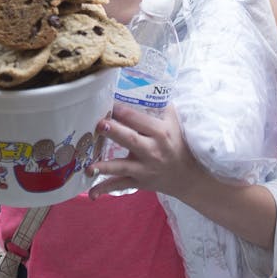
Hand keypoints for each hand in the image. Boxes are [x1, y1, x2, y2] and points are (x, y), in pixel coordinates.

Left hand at [88, 104, 202, 198]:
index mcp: (160, 133)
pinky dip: (104, 189)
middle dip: (114, 132)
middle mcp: (152, 151)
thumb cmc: (178, 143)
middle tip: (99, 124)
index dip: (122, 111)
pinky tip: (90, 193)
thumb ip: (160, 106)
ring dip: (105, 166)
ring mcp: (144, 168)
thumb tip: (143, 84)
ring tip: (89, 166)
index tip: (108, 102)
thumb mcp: (174, 123)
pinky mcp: (138, 181)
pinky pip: (119, 185)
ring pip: (122, 166)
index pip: (139, 119)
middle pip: (130, 140)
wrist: (187, 176)